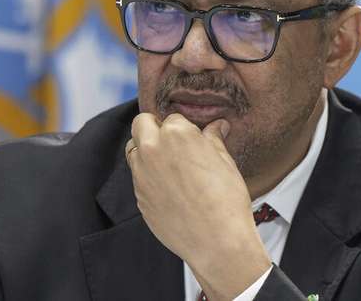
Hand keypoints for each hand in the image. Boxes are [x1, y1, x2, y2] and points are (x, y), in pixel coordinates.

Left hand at [126, 113, 270, 300]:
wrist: (216, 241)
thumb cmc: (226, 201)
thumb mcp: (225, 163)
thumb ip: (214, 139)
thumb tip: (217, 126)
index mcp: (176, 133)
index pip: (173, 118)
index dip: (184, 128)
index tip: (192, 139)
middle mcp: (152, 149)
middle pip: (141, 124)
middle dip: (154, 128)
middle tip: (172, 142)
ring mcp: (141, 173)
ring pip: (133, 149)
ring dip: (145, 150)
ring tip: (168, 164)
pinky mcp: (138, 195)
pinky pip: (138, 176)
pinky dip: (147, 175)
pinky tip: (168, 188)